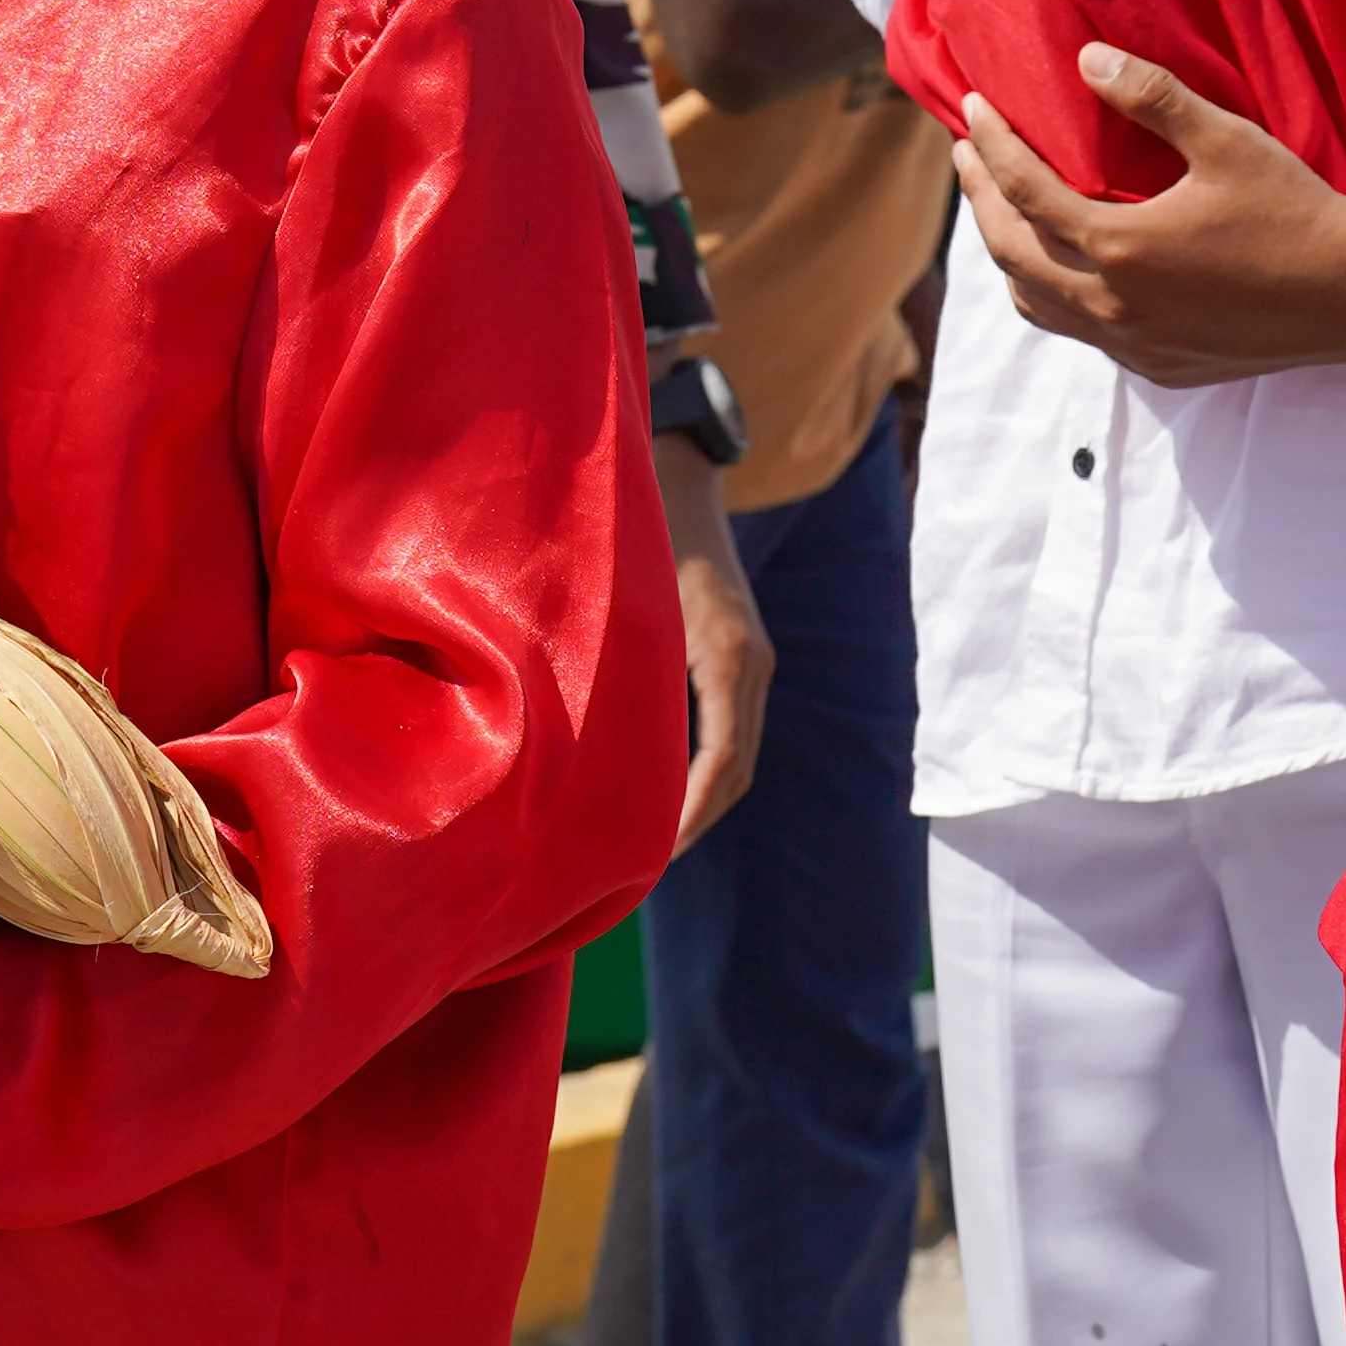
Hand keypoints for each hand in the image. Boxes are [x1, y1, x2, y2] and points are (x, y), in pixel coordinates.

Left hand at [653, 431, 776, 851]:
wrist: (678, 479)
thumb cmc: (630, 537)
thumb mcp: (621, 608)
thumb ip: (618, 675)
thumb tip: (592, 759)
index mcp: (726, 654)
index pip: (724, 762)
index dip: (690, 815)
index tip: (656, 853)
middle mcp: (752, 661)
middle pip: (738, 769)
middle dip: (695, 820)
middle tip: (646, 866)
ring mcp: (753, 659)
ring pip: (739, 754)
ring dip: (704, 801)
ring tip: (654, 843)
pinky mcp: (740, 655)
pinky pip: (731, 729)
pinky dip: (705, 770)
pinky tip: (665, 792)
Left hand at [952, 46, 1345, 391]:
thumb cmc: (1296, 209)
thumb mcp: (1225, 139)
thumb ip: (1152, 97)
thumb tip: (1086, 59)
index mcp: (1120, 248)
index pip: (1025, 190)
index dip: (990, 145)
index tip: (971, 109)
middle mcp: (1114, 307)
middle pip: (1010, 252)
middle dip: (980, 198)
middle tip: (967, 154)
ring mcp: (1135, 346)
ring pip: (1037, 305)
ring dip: (1008, 254)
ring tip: (1000, 211)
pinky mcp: (1161, 367)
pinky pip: (1082, 334)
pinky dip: (1055, 295)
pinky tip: (1067, 268)